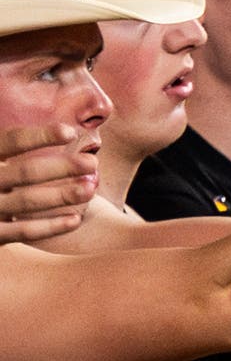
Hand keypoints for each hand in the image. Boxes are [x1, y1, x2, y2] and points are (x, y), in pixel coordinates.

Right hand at [0, 124, 96, 242]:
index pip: (13, 140)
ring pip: (29, 201)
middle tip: (92, 163)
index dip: (42, 136)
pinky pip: (26, 231)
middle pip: (27, 172)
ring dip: (62, 195)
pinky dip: (51, 226)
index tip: (71, 133)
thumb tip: (55, 129)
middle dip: (62, 167)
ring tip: (90, 188)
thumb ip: (8, 146)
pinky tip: (75, 220)